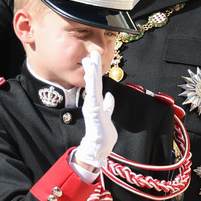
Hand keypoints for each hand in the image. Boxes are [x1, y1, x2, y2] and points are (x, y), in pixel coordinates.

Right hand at [75, 50, 116, 169]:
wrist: (98, 147)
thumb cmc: (102, 134)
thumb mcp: (107, 115)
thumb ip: (108, 106)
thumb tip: (110, 96)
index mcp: (96, 102)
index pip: (96, 83)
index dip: (95, 71)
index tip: (93, 60)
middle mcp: (92, 102)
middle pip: (93, 81)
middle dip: (93, 67)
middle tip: (91, 53)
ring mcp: (92, 105)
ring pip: (92, 85)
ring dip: (91, 72)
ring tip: (89, 60)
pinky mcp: (93, 110)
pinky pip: (92, 94)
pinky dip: (91, 84)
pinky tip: (91, 76)